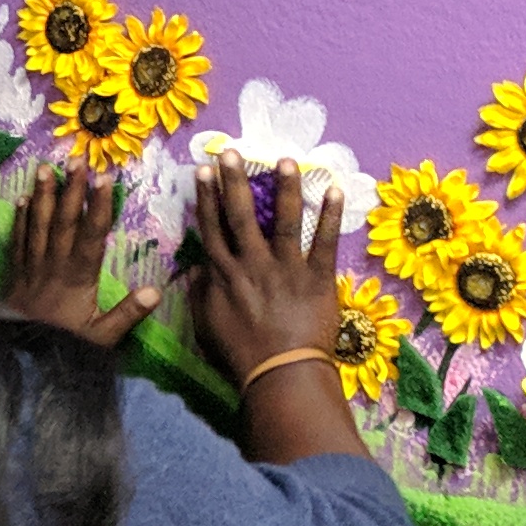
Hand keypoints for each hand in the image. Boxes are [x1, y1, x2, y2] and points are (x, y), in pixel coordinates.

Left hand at [0, 162, 157, 347]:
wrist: (18, 359)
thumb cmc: (64, 347)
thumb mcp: (101, 339)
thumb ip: (126, 314)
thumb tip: (156, 290)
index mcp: (78, 278)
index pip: (91, 235)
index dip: (98, 206)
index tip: (105, 178)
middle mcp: (53, 266)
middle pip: (63, 222)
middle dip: (71, 190)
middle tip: (76, 159)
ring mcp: (30, 268)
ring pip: (37, 226)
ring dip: (42, 196)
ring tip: (45, 168)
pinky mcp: (14, 275)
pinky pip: (16, 241)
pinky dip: (19, 220)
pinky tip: (21, 201)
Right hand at [192, 152, 364, 464]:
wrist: (281, 374)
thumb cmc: (240, 356)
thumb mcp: (205, 325)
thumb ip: (199, 293)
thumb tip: (192, 269)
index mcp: (223, 275)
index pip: (211, 227)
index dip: (206, 197)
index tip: (204, 171)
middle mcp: (251, 264)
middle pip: (240, 214)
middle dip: (235, 180)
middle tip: (233, 152)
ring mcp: (286, 268)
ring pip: (283, 220)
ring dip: (284, 188)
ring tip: (285, 160)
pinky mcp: (317, 278)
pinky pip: (324, 242)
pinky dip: (330, 216)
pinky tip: (334, 190)